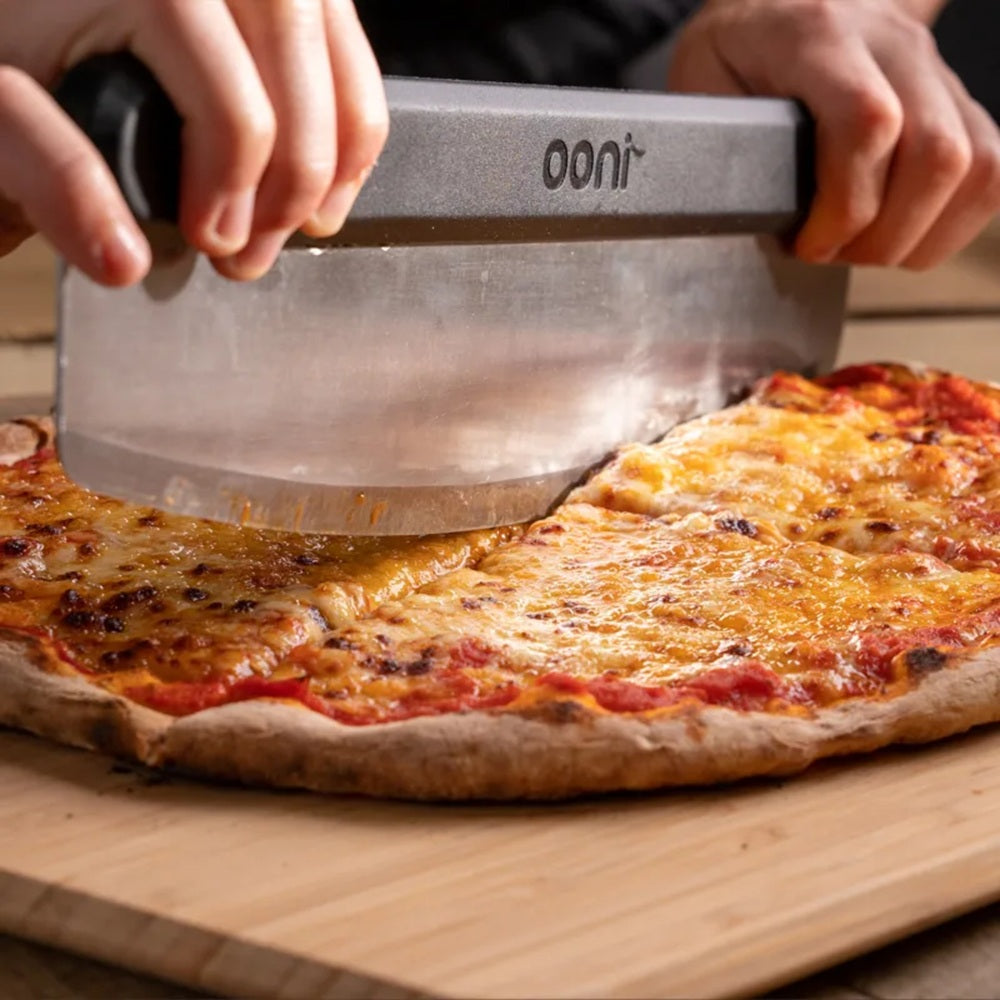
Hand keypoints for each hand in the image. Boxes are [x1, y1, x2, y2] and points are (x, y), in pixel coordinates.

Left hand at [0, 0, 387, 284]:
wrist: (23, 17)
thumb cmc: (13, 52)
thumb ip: (49, 177)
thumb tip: (124, 257)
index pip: (234, 107)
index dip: (234, 192)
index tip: (211, 241)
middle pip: (299, 79)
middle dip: (294, 183)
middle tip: (259, 246)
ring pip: (339, 59)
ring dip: (339, 157)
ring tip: (306, 219)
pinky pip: (347, 46)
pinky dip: (353, 117)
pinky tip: (330, 171)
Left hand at [668, 0, 999, 268]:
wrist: (777, 4)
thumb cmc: (735, 59)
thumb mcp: (703, 90)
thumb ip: (723, 145)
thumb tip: (750, 216)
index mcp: (816, 36)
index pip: (867, 123)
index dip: (844, 207)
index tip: (804, 244)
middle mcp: (891, 42)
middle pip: (937, 154)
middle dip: (882, 235)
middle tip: (831, 252)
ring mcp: (934, 69)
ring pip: (977, 167)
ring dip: (919, 236)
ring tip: (861, 246)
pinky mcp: (958, 100)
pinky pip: (991, 173)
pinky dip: (950, 225)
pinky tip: (898, 235)